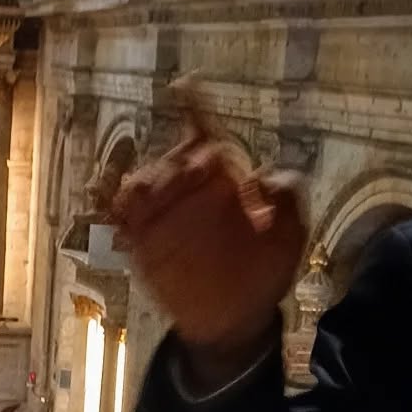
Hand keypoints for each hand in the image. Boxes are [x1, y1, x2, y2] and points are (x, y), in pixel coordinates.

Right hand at [112, 79, 307, 378]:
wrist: (236, 320)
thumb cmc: (265, 275)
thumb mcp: (292, 235)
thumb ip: (287, 199)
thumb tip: (259, 178)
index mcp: (226, 182)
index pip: (209, 139)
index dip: (197, 114)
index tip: (185, 90)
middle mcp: (192, 193)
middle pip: (172, 160)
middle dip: (176, 162)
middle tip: (191, 175)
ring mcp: (166, 219)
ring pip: (143, 185)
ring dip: (145, 184)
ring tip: (150, 194)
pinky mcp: (144, 246)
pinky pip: (124, 221)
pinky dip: (119, 210)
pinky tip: (123, 209)